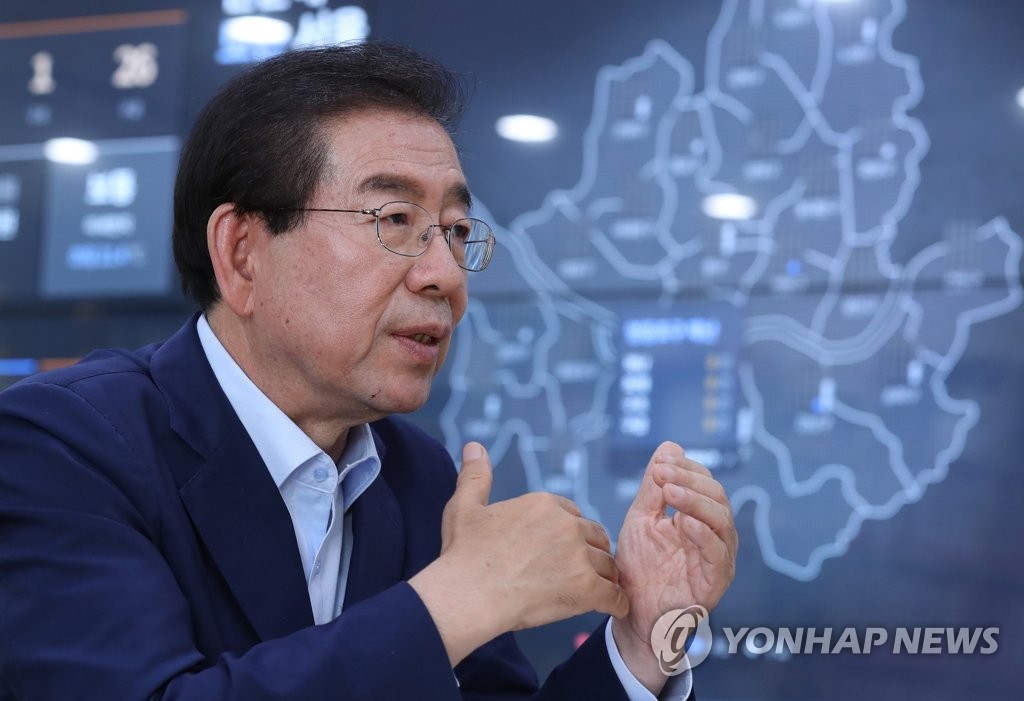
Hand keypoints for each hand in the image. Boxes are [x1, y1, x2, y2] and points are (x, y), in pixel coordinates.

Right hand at [410, 442, 628, 664]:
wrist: (467, 595)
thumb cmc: (463, 554)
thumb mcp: (464, 506)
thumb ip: (475, 476)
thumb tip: (474, 446)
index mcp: (544, 504)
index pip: (573, 514)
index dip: (569, 532)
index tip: (561, 549)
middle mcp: (567, 525)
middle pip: (594, 537)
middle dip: (590, 552)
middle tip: (579, 571)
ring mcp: (579, 556)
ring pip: (607, 566)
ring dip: (603, 578)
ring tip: (597, 591)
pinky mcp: (586, 589)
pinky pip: (614, 596)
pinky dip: (616, 604)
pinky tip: (613, 608)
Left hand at [612, 442, 737, 692]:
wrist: (633, 612)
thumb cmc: (639, 567)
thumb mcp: (641, 518)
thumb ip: (653, 487)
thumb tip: (669, 446)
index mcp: (698, 515)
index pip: (703, 481)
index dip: (685, 468)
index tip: (660, 463)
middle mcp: (713, 532)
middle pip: (716, 495)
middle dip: (689, 479)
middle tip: (662, 474)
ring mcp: (718, 556)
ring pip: (722, 520)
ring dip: (695, 501)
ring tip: (669, 492)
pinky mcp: (716, 580)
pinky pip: (719, 553)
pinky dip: (704, 534)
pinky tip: (683, 522)